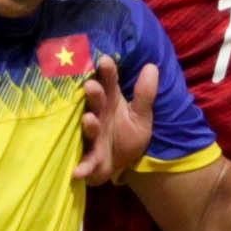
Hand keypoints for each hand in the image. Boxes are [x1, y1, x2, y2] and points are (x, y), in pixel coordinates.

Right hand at [75, 54, 156, 184]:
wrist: (122, 165)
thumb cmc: (127, 135)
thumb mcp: (141, 116)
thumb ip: (145, 94)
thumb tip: (152, 66)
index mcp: (110, 102)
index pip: (109, 83)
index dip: (107, 72)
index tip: (105, 59)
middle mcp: (98, 116)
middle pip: (95, 103)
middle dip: (93, 95)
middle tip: (91, 86)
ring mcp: (92, 137)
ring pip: (89, 129)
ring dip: (88, 126)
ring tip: (89, 120)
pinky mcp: (90, 160)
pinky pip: (86, 162)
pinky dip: (82, 167)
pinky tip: (78, 171)